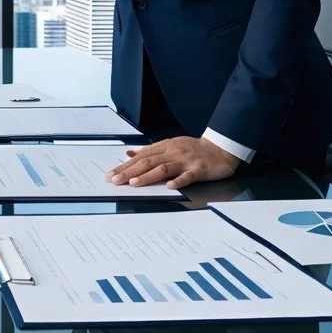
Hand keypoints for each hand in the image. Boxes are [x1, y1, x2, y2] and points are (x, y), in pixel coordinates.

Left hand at [105, 136, 241, 189]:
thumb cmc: (193, 149)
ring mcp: (185, 161)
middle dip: (129, 171)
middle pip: (147, 162)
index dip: (124, 166)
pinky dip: (178, 181)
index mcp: (164, 147)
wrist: (220, 148)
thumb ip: (150, 150)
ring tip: (134, 183)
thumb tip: (129, 153)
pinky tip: (170, 186)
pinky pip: (188, 176)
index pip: (140, 157)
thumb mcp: (169, 145)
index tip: (111, 174)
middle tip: (115, 180)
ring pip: (164, 168)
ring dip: (148, 176)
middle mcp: (172, 152)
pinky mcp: (199, 169)